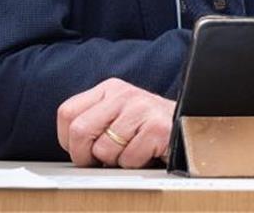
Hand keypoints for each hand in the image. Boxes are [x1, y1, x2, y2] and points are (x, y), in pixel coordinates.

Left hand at [56, 78, 174, 167]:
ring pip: (104, 149)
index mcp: (109, 89)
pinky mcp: (157, 127)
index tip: (83, 149)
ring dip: (116, 160)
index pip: (67, 113)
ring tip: (132, 150)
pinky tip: (146, 152)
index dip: (68, 140)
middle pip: (79, 130)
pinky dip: (135, 163)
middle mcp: (124, 94)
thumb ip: (92, 122)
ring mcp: (141, 108)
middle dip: (85, 155)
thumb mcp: (116, 116)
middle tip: (101, 160)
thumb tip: (71, 146)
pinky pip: (128, 158)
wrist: (186, 128)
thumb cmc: (146, 128)